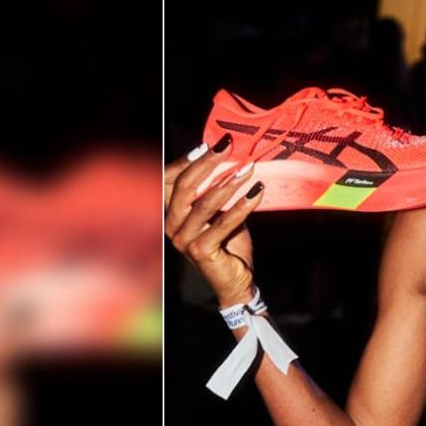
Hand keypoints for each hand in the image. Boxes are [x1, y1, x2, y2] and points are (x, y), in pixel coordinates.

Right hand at [164, 135, 265, 306]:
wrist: (236, 280)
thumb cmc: (228, 244)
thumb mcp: (221, 212)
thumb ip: (216, 191)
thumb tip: (228, 159)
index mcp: (171, 214)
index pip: (168, 181)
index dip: (184, 161)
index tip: (207, 145)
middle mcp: (171, 226)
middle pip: (185, 187)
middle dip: (207, 163)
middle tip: (228, 146)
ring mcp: (183, 240)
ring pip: (204, 203)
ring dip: (229, 183)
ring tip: (248, 169)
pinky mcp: (201, 251)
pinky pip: (223, 222)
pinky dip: (242, 205)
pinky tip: (257, 192)